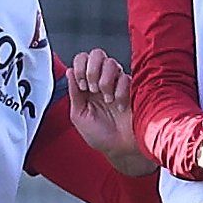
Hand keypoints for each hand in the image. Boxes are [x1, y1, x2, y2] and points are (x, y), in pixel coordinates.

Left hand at [67, 49, 155, 174]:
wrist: (119, 149)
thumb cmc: (100, 136)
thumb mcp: (79, 116)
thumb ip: (74, 93)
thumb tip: (69, 72)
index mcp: (87, 86)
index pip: (82, 60)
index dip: (80, 67)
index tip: (81, 85)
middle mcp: (102, 81)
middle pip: (97, 54)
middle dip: (92, 70)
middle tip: (92, 89)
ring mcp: (118, 83)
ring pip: (111, 63)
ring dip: (105, 82)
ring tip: (107, 100)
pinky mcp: (133, 88)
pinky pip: (126, 78)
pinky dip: (120, 93)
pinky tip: (119, 106)